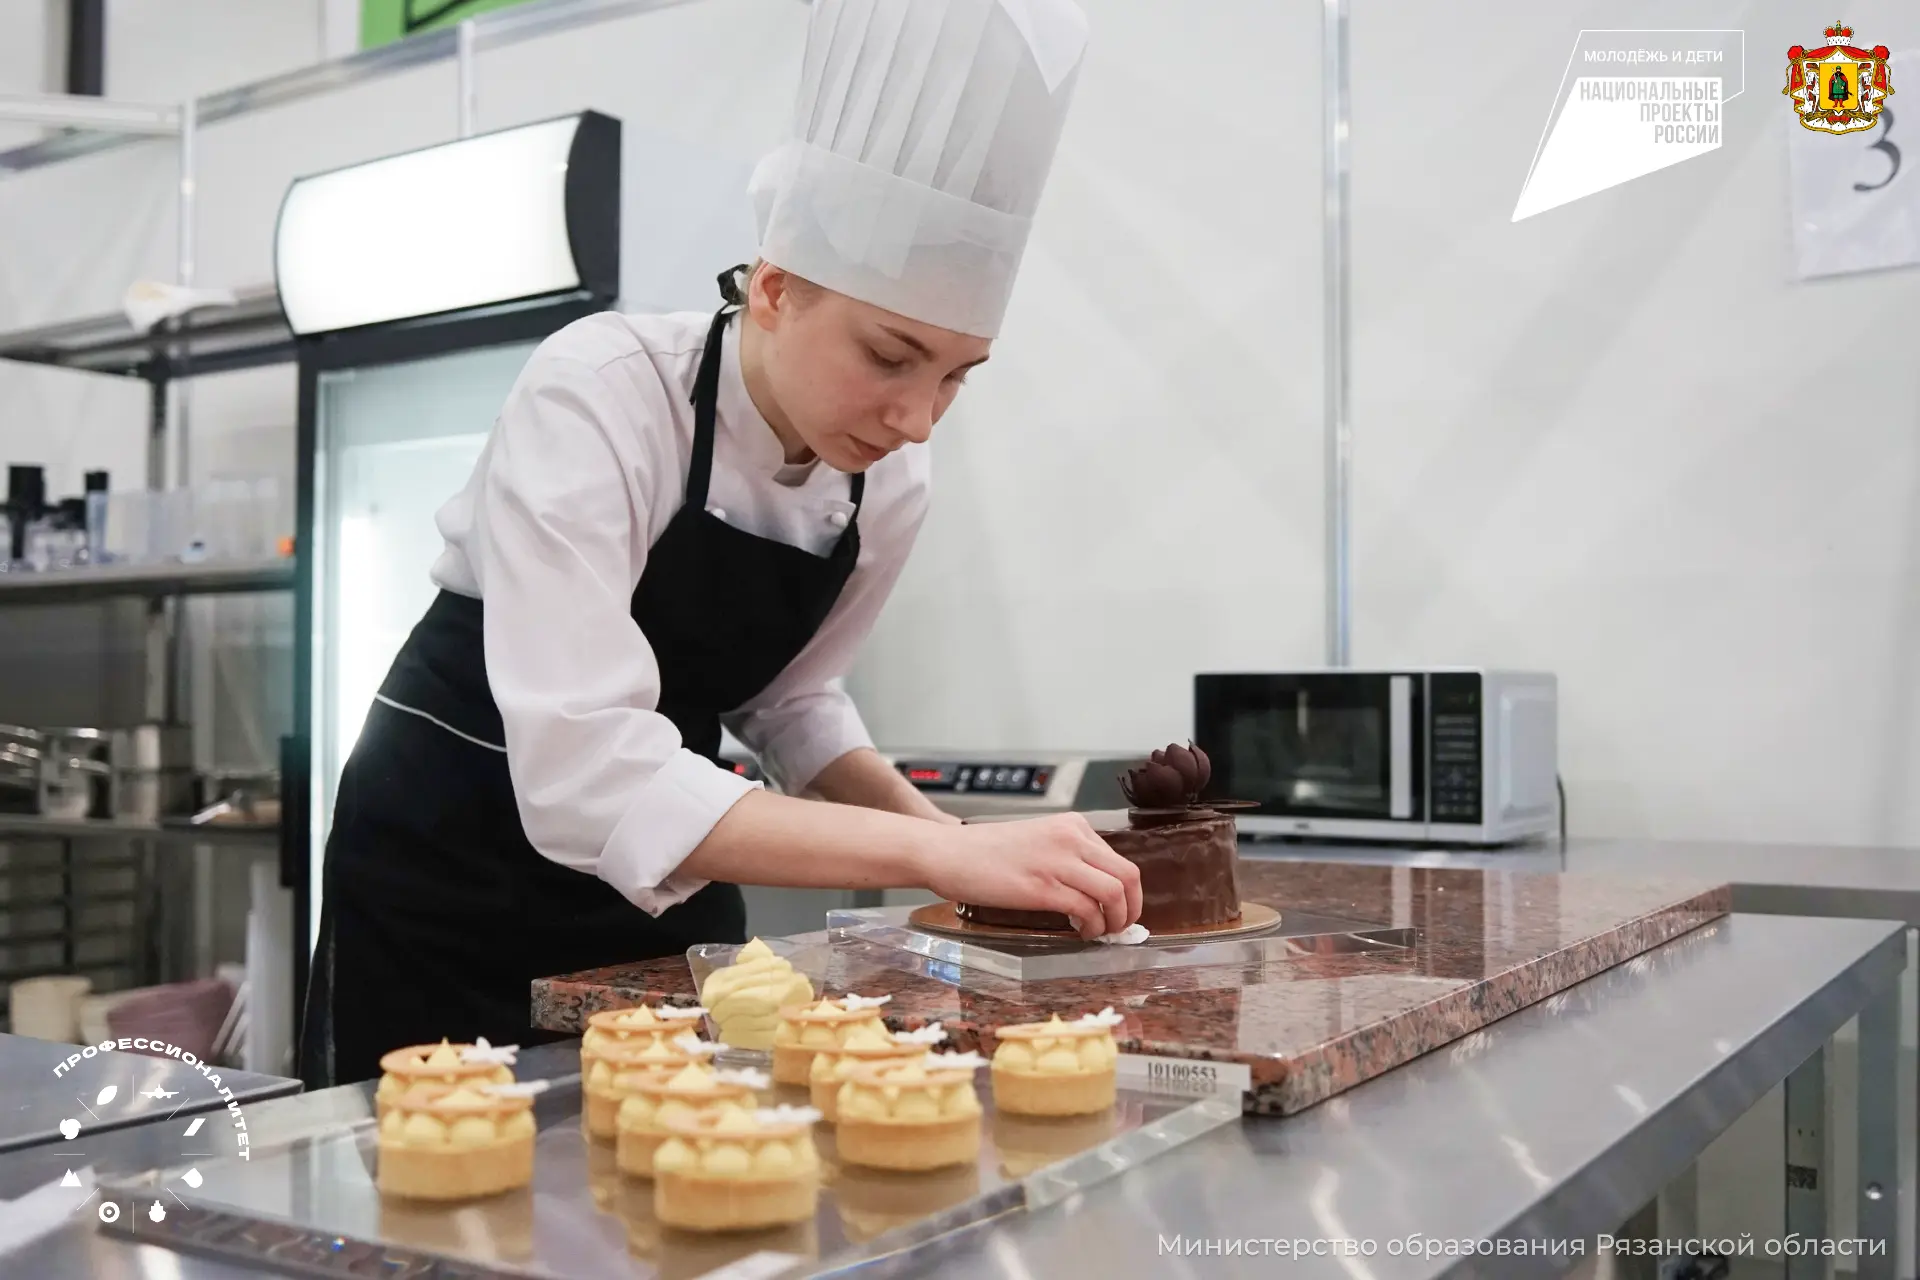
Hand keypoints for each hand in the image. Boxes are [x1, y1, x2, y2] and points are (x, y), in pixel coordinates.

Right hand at [917, 813, 1141, 939]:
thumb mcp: (1038, 841)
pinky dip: (1092, 927)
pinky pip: (1087, 910)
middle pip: (1128, 876)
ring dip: (1115, 921)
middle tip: (1121, 927)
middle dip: (1131, 909)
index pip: (1120, 860)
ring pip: (1114, 894)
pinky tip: (1081, 932)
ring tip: (1102, 933)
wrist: (948, 853)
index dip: (1129, 893)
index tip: (1122, 911)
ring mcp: (1058, 862)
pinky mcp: (1042, 887)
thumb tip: (1096, 890)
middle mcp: (1071, 838)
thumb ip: (1067, 857)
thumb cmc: (986, 852)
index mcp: (1073, 825)